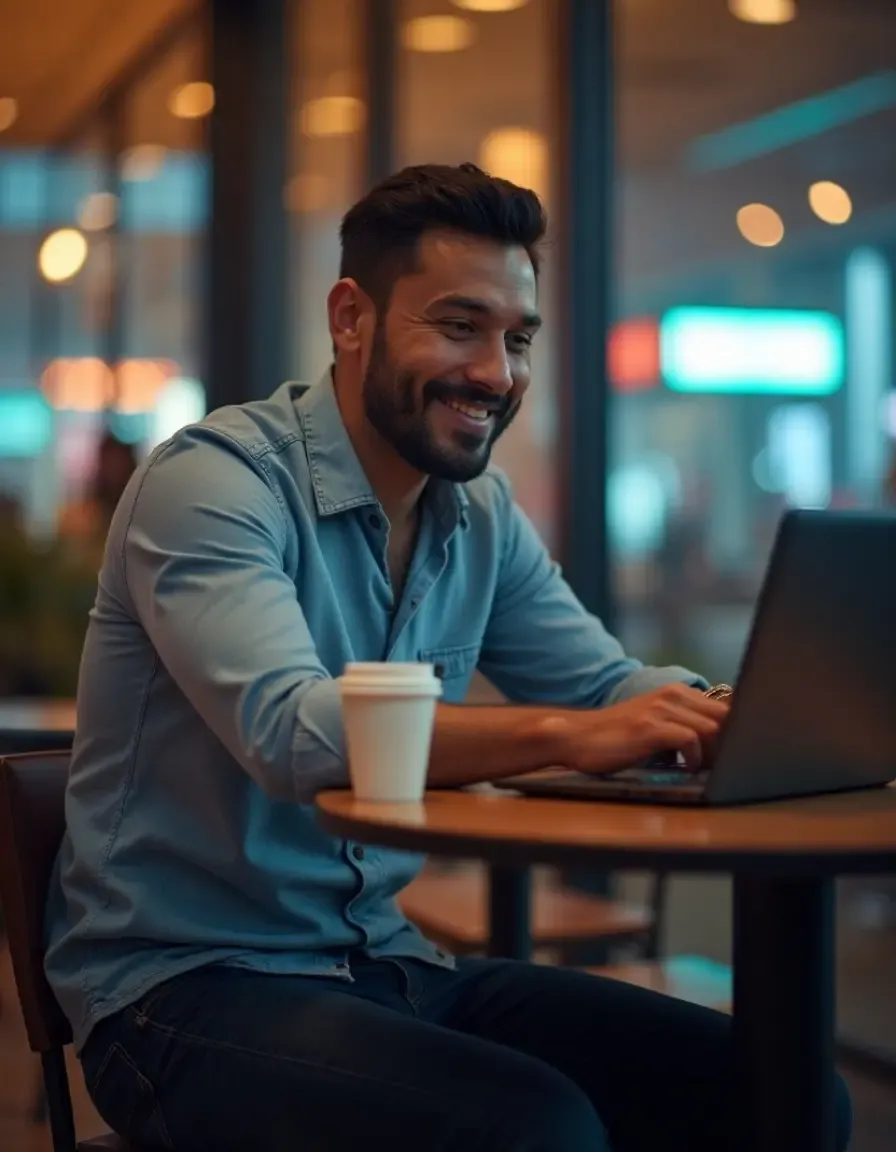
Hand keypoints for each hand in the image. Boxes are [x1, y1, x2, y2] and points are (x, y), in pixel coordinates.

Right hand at [557, 683, 729, 775]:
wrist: (577, 737)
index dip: (736, 730)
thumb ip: (684, 724)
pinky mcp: (650, 727)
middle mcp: (671, 695)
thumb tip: (720, 745)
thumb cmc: (618, 737)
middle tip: (720, 765)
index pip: (725, 706)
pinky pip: (689, 740)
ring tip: (702, 768)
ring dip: (713, 754)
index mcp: (676, 692)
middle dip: (729, 743)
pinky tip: (684, 767)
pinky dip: (693, 758)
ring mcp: (660, 710)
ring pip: (711, 728)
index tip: (733, 751)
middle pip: (725, 716)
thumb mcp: (655, 723)